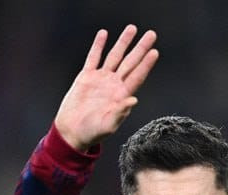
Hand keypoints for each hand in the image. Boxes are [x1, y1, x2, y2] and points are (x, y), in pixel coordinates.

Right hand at [54, 25, 158, 150]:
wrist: (72, 132)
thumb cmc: (92, 133)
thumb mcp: (108, 125)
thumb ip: (120, 112)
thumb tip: (133, 99)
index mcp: (121, 96)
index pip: (137, 76)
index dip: (146, 64)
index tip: (155, 52)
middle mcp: (114, 85)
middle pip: (130, 62)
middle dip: (140, 48)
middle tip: (152, 34)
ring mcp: (101, 79)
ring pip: (114, 56)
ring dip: (123, 42)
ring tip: (132, 28)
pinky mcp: (86, 77)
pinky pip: (93, 58)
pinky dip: (98, 45)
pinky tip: (104, 34)